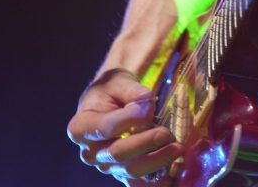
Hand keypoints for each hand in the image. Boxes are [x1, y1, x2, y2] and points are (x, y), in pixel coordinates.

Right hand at [67, 67, 182, 185]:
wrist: (108, 102)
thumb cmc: (111, 90)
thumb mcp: (117, 81)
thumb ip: (131, 90)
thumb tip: (148, 101)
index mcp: (81, 127)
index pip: (106, 127)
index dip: (129, 119)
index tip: (149, 107)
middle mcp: (90, 152)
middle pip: (118, 153)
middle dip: (145, 143)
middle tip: (166, 133)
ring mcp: (105, 166)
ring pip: (130, 170)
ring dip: (155, 161)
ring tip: (176, 148)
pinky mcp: (121, 173)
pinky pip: (137, 183)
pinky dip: (154, 182)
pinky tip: (170, 177)